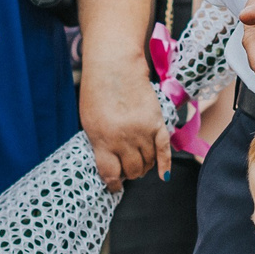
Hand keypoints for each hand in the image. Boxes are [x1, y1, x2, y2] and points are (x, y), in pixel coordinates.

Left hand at [82, 48, 170, 191]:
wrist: (115, 67)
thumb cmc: (97, 92)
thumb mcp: (89, 122)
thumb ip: (99, 144)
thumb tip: (110, 165)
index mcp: (102, 139)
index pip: (110, 173)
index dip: (113, 184)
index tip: (114, 186)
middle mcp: (123, 139)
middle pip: (132, 170)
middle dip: (129, 174)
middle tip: (127, 169)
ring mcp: (142, 132)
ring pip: (148, 162)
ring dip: (144, 167)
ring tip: (140, 163)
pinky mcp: (157, 123)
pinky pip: (164, 151)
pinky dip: (165, 165)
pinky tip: (163, 175)